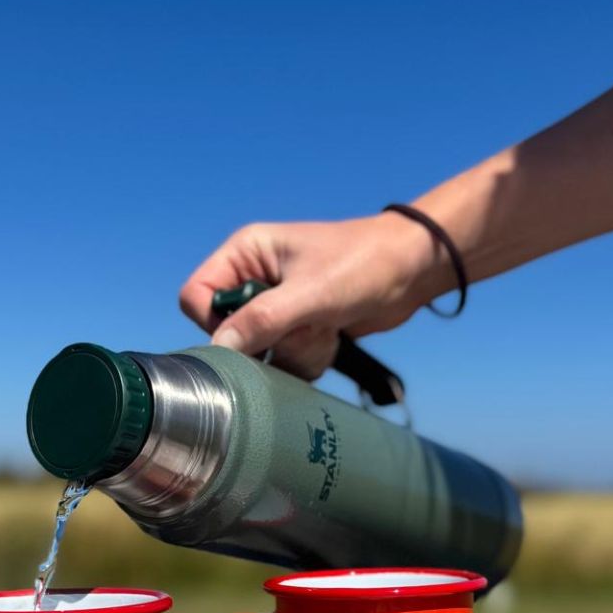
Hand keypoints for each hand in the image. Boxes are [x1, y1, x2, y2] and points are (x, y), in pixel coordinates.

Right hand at [179, 215, 437, 379]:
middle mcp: (254, 277)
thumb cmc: (364, 263)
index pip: (196, 296)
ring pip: (259, 351)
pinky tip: (332, 337)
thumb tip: (221, 348)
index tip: (249, 333)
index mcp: (245, 253)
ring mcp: (277, 304)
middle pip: (228, 331)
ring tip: (324, 328)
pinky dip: (308, 357)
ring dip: (293, 350)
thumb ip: (262, 320)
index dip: (215, 322)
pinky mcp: (298, 326)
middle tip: (300, 328)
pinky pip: (284, 359)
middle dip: (268, 340)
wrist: (415, 269)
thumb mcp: (311, 293)